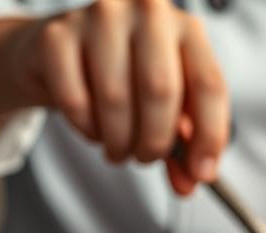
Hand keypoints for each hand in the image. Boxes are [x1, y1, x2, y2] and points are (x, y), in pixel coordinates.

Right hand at [10, 0, 228, 193]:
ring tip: (119, 148)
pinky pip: (75, 100)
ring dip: (119, 141)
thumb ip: (184, 144)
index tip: (201, 173)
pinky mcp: (56, 35)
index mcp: (186, 28)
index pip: (208, 84)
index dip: (209, 136)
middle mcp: (147, 12)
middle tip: (146, 158)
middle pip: (160, 91)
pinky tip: (93, 129)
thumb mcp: (166, 107)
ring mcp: (100, 17)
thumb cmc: (125, 76)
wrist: (60, 52)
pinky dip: (87, 129)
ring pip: (116, 98)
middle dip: (155, 141)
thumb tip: (191, 182)